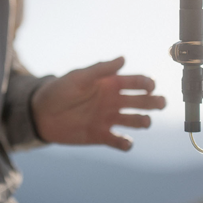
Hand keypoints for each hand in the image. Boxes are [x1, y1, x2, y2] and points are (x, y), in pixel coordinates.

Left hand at [31, 57, 165, 150]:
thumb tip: (123, 58)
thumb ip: (100, 69)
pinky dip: (126, 143)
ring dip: (143, 121)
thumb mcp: (78, 77)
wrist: (41, 114)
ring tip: (144, 122)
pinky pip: (120, 141)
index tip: (151, 86)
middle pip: (141, 102)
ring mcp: (109, 119)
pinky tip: (125, 142)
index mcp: (111, 84)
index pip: (135, 82)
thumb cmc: (59, 90)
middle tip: (160, 104)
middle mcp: (114, 101)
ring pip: (135, 121)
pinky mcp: (102, 136)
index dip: (146, 83)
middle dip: (154, 102)